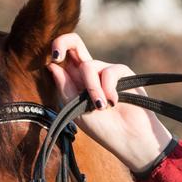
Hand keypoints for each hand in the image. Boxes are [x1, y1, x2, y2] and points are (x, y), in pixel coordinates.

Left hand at [45, 33, 173, 174]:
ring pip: (89, 66)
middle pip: (74, 43)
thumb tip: (52, 65)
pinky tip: (112, 104)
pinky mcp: (122, 73)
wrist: (128, 138)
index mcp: (75, 80)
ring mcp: (105, 71)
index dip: (55, 50)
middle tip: (56, 55)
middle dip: (62, 43)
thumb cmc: (102, 128)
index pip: (63, 57)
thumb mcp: (76, 109)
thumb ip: (65, 88)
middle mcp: (89, 72)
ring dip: (92, 88)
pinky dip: (108, 90)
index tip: (53, 59)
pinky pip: (108, 72)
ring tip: (99, 107)